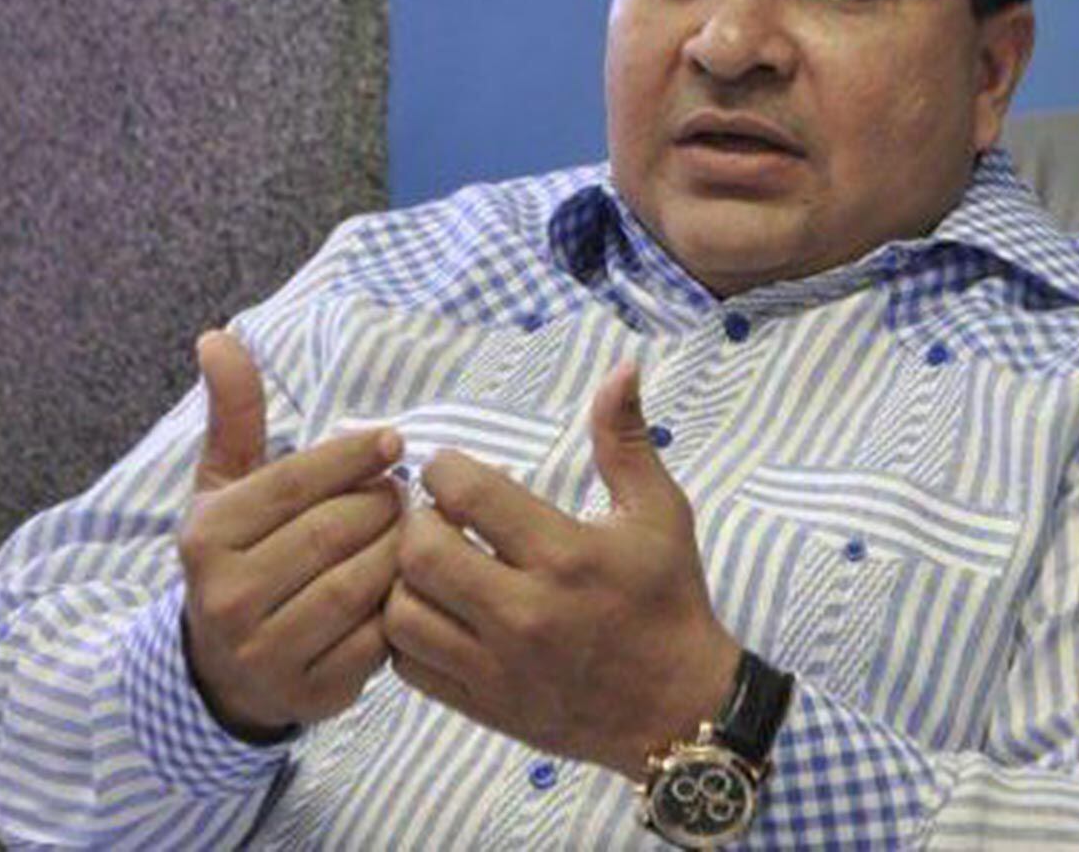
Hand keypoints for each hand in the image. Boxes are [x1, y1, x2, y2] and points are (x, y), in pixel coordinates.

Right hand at [177, 331, 406, 740]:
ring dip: (400, 551)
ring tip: (410, 530)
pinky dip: (399, 609)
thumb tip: (217, 335)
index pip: (296, 482)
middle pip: (337, 531)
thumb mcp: (226, 486)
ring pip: (361, 583)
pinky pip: (377, 640)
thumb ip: (234, 414)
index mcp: (207, 537)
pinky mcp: (308, 694)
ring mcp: (265, 651)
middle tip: (403, 491)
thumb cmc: (239, 556)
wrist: (222, 670)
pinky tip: (404, 587)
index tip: (392, 441)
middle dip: (383, 504)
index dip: (354, 456)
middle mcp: (226, 596)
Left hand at [383, 362, 740, 776]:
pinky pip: (406, 664)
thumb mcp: (659, 513)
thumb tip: (622, 367)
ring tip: (431, 565)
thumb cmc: (668, 600)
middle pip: (420, 551)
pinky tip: (434, 611)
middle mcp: (526, 611)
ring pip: (401, 610)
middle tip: (436, 517)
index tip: (454, 473)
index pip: (467, 494)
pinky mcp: (483, 703)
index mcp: (566, 555)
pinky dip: (406, 633)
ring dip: (403, 578)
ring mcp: (498, 665)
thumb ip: (626, 439)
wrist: (678, 710)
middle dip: (416, 521)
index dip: (445, 469)